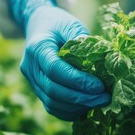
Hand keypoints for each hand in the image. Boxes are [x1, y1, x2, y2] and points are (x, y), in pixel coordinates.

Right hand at [9, 0, 108, 120]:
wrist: (37, 25)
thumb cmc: (57, 23)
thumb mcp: (70, 24)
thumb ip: (83, 41)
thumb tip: (103, 62)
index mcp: (37, 47)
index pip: (55, 69)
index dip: (78, 81)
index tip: (99, 86)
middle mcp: (30, 67)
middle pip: (53, 90)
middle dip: (81, 98)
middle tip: (104, 98)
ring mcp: (31, 80)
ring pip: (51, 102)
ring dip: (77, 107)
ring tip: (99, 103)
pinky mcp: (37, 90)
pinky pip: (51, 106)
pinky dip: (69, 111)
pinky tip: (87, 107)